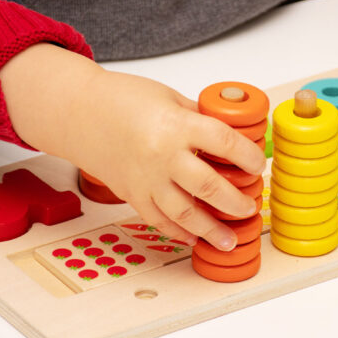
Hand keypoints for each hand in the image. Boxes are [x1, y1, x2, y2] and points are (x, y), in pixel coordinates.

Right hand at [0, 44, 265, 250]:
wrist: (79, 112)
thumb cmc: (122, 99)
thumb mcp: (170, 98)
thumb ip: (199, 118)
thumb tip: (226, 136)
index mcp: (176, 125)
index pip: (224, 143)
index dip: (248, 156)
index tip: (258, 165)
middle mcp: (162, 155)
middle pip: (208, 186)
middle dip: (235, 202)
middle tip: (249, 208)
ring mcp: (145, 179)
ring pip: (184, 213)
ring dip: (210, 230)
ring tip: (229, 240)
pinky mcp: (131, 194)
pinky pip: (158, 220)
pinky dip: (177, 232)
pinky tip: (193, 238)